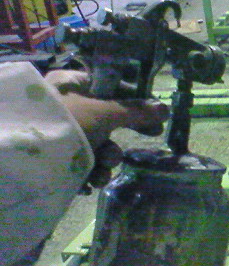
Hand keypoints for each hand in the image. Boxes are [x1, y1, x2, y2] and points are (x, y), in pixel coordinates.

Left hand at [44, 70, 169, 186]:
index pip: (111, 87)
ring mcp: (60, 133)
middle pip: (107, 120)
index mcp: (72, 84)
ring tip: (103, 169)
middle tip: (149, 139)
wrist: (25, 159)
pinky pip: (82, 163)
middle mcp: (66, 106)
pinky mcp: (55, 158)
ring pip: (97, 145)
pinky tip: (90, 181)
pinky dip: (90, 173)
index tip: (154, 116)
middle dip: (122, 137)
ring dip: (107, 160)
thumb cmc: (67, 122)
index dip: (135, 101)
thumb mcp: (105, 113)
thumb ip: (136, 112)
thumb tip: (165, 108)